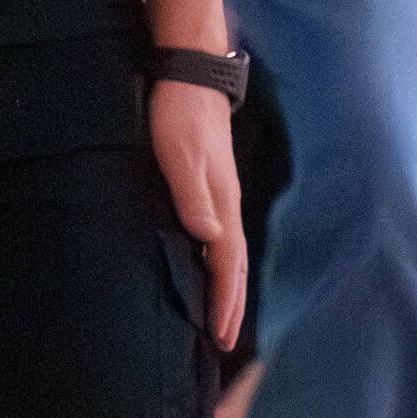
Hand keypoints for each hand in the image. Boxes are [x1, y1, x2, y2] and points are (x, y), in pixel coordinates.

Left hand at [149, 77, 247, 354]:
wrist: (190, 75)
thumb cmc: (181, 115)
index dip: (225, 302)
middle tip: (223, 342)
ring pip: (229, 254)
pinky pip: (219, 239)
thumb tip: (210, 237)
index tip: (220, 336)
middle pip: (235, 267)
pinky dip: (217, 264)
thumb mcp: (181, 155)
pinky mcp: (211, 187)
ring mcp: (222, 197)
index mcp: (223, 205)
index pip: (228, 266)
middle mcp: (227, 206)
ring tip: (220, 317)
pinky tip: (206, 267)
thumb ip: (194, 195)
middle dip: (231, 305)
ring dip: (227, 288)